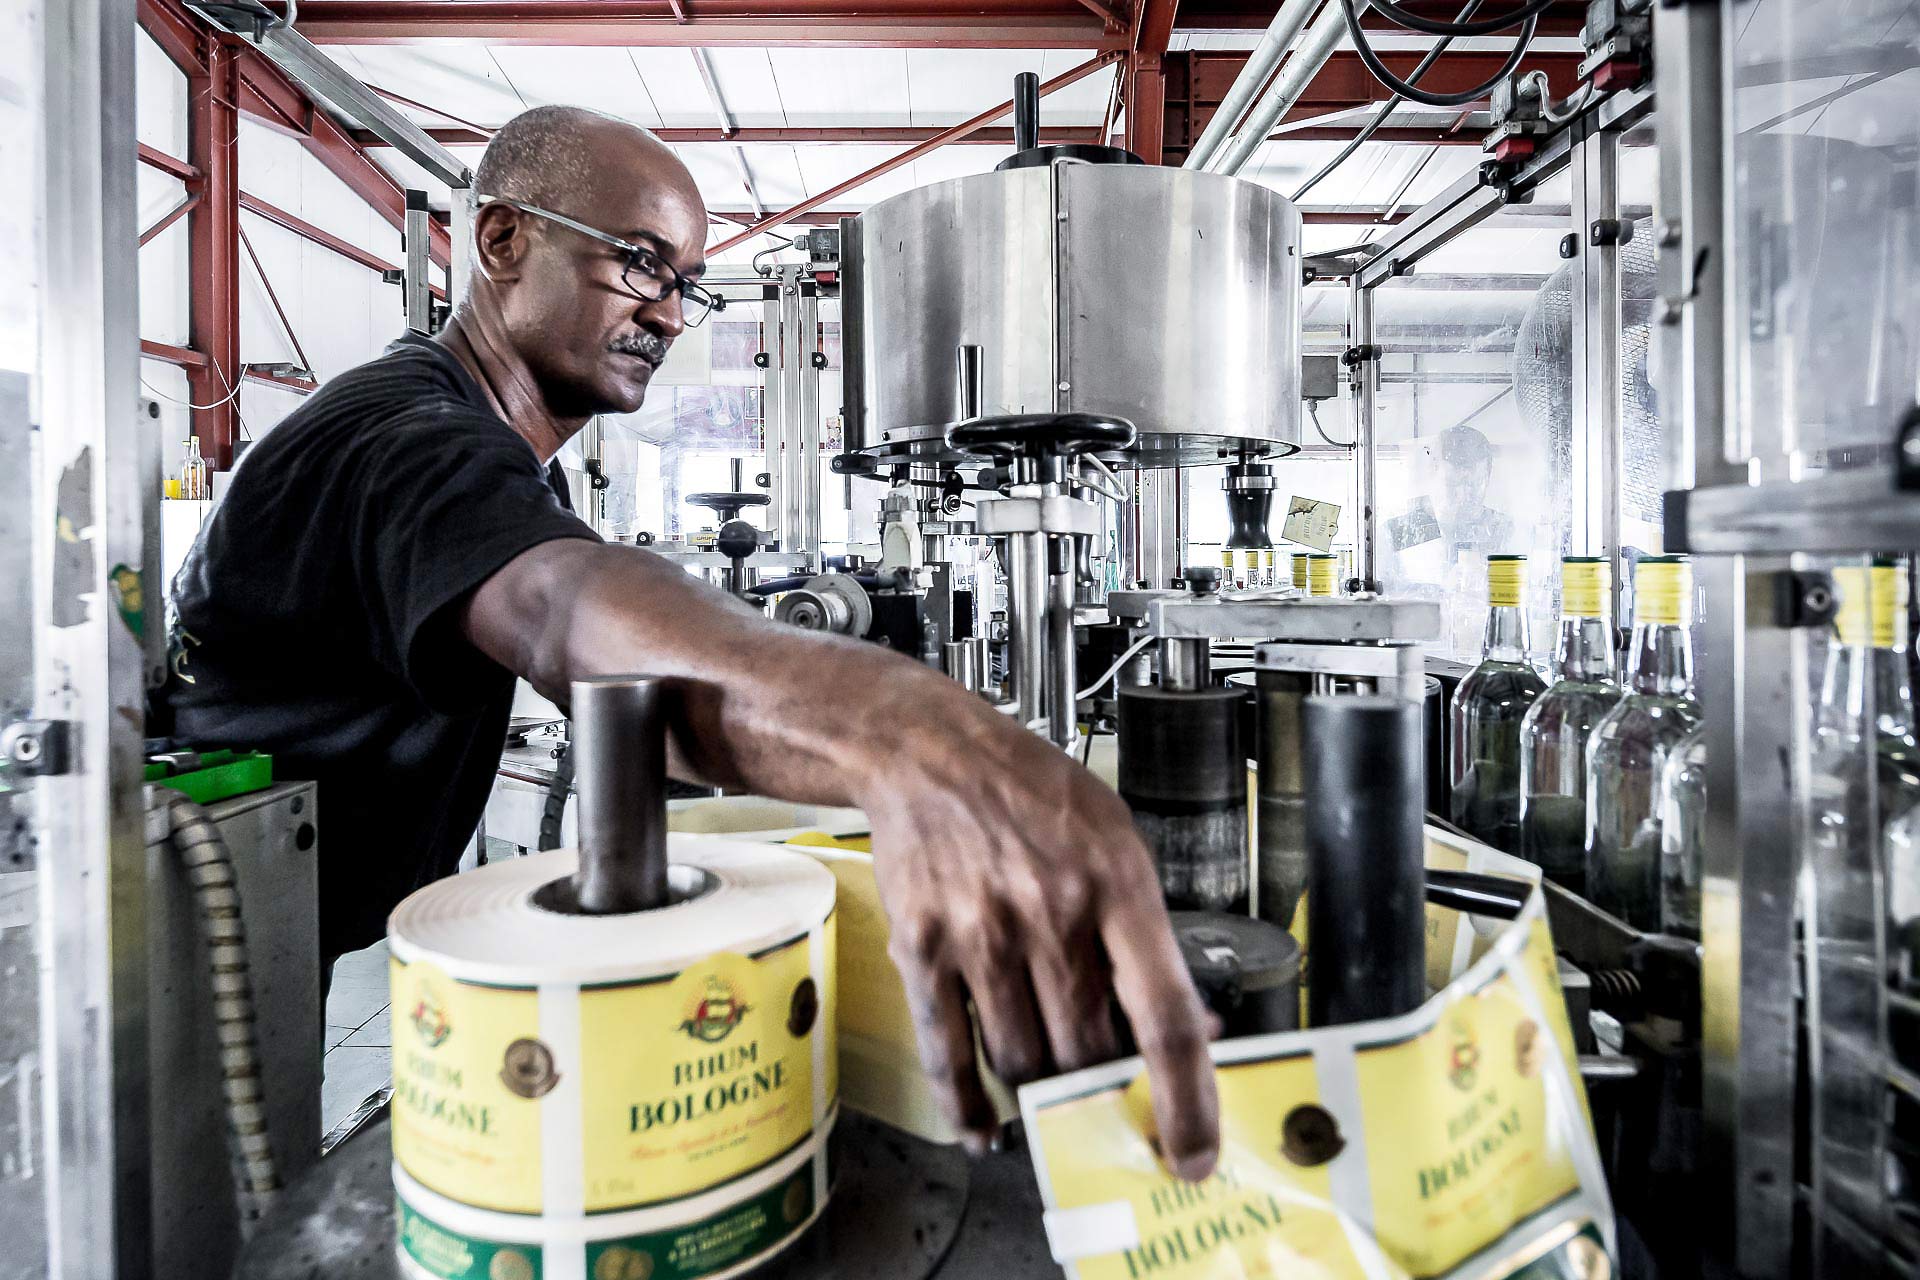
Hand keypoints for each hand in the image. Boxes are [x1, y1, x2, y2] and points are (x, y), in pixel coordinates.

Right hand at [859, 695, 1219, 1179]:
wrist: (929, 752)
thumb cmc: (1031, 794)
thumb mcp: (1117, 840)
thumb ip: (1150, 934)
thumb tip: (1193, 1028)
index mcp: (1116, 884)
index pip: (1165, 1017)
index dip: (1186, 1100)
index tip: (1192, 1153)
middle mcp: (1049, 913)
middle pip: (1087, 1054)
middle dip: (1102, 1090)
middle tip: (1108, 1097)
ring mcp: (980, 934)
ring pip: (1022, 1063)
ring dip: (1041, 1092)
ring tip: (1052, 1087)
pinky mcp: (923, 948)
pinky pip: (948, 1053)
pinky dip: (967, 1107)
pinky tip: (984, 1131)